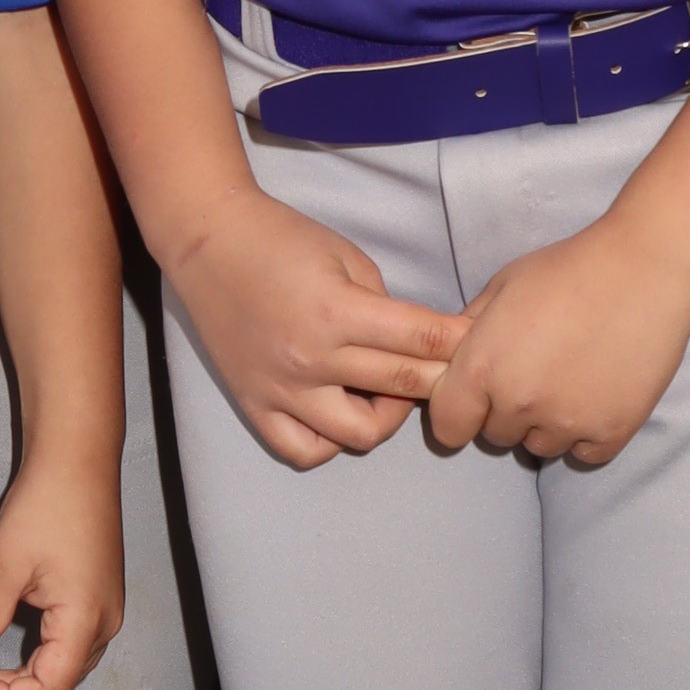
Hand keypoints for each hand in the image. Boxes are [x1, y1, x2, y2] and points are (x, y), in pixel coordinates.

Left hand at [0, 452, 124, 689]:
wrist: (77, 459)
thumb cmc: (47, 505)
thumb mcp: (6, 566)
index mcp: (86, 619)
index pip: (49, 687)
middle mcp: (105, 623)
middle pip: (59, 682)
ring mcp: (105, 610)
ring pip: (65, 665)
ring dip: (23, 676)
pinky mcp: (98, 597)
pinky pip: (70, 644)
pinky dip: (38, 656)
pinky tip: (6, 648)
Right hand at [169, 187, 463, 471]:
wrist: (208, 242)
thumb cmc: (281, 238)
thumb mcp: (347, 256)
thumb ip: (383, 305)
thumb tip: (410, 343)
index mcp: (338, 311)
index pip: (421, 340)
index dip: (460, 343)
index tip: (481, 343)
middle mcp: (312, 359)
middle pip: (402, 386)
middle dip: (441, 378)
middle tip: (449, 369)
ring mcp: (282, 389)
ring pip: (359, 435)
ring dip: (388, 417)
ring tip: (386, 393)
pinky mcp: (255, 404)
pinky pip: (304, 450)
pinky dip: (330, 442)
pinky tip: (338, 416)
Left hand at [427, 218, 689, 471]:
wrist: (643, 270)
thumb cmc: (569, 270)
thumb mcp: (501, 287)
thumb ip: (470, 331)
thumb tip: (456, 359)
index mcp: (481, 367)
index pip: (448, 427)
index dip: (460, 412)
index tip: (477, 398)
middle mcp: (518, 403)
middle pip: (496, 435)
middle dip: (508, 410)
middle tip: (537, 372)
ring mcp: (566, 423)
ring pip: (540, 447)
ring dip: (547, 424)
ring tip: (570, 380)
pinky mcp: (611, 433)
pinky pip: (584, 454)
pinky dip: (586, 434)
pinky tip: (596, 396)